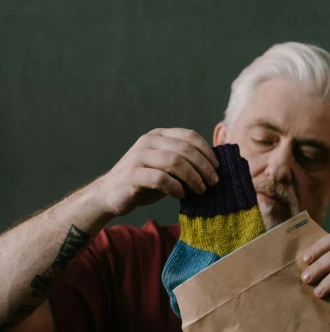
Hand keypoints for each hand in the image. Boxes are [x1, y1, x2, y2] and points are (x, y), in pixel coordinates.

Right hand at [96, 128, 219, 216]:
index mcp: (158, 135)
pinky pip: (161, 179)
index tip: (217, 169)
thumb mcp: (166, 168)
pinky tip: (181, 195)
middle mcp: (148, 141)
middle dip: (204, 167)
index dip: (207, 152)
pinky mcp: (132, 174)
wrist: (110, 195)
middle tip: (213, 183)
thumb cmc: (144, 182)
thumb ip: (183, 162)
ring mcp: (139, 156)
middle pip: (185, 149)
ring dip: (193, 178)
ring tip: (201, 190)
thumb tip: (214, 168)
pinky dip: (176, 187)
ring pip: (175, 162)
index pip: (190, 136)